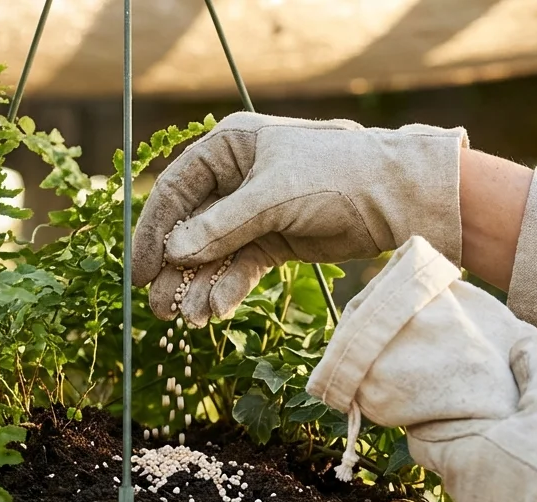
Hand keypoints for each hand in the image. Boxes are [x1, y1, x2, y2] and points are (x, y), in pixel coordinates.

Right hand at [134, 112, 465, 326]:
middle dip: (175, 269)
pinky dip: (229, 287)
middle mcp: (237, 178)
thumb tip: (174, 251)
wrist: (396, 198)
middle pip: (191, 227)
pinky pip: (242, 266)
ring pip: (215, 253)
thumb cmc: (336, 175)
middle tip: (158, 307)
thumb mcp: (274, 196)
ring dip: (200, 285)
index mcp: (229, 148)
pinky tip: (217, 309)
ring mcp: (255, 211)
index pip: (176, 190)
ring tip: (187, 318)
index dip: (154, 230)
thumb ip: (222, 226)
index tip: (140, 270)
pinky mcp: (275, 240)